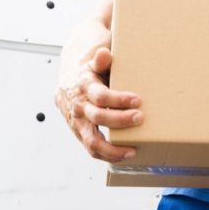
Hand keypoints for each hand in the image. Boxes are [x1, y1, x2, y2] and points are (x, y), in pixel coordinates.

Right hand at [56, 46, 144, 161]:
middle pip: (99, 117)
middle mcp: (79, 107)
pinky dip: (108, 155)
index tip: (138, 100)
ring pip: (92, 141)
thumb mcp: (93, 64)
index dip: (119, 99)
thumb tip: (104, 53)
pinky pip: (92, 149)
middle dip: (121, 120)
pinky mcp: (81, 135)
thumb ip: (101, 61)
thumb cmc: (88, 76)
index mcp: (84, 87)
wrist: (67, 87)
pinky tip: (124, 155)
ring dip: (113, 148)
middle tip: (141, 118)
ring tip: (132, 150)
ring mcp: (79, 123)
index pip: (100, 96)